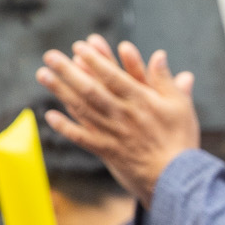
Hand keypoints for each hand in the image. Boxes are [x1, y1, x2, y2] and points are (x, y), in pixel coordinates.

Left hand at [36, 36, 199, 206]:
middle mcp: (122, 114)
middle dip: (68, 70)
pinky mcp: (107, 151)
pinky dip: (65, 126)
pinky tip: (50, 116)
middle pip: (90, 89)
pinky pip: (82, 137)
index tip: (79, 46)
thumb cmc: (180, 139)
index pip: (113, 75)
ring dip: (60, 91)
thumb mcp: (180, 105)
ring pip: (82, 109)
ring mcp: (112, 132)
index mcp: (141, 100)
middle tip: (50, 56)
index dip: (95, 60)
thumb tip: (159, 55)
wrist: (175, 177)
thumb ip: (166, 80)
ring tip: (43, 75)